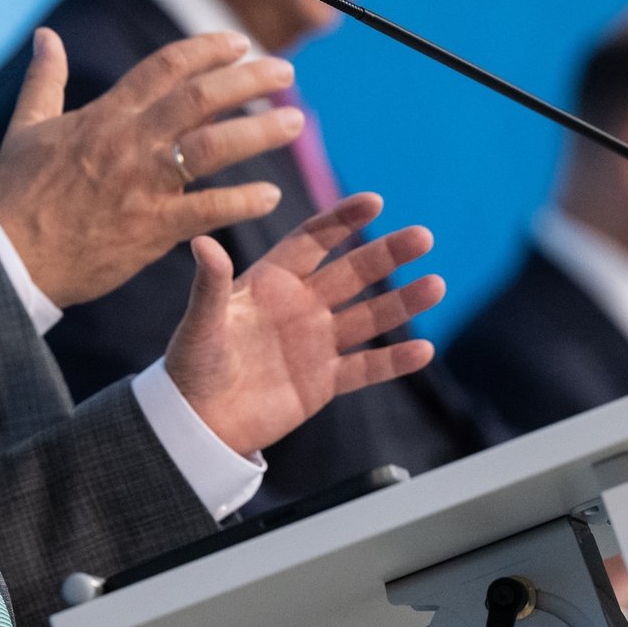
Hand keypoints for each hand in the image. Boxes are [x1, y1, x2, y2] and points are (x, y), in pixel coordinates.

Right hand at [0, 28, 303, 306]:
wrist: (8, 258)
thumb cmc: (15, 195)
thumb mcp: (26, 128)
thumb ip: (44, 79)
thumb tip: (44, 35)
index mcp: (105, 115)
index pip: (165, 67)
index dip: (206, 50)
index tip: (239, 43)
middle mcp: (129, 142)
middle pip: (200, 98)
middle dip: (248, 80)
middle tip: (285, 73)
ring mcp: (143, 184)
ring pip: (214, 147)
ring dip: (260, 132)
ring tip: (295, 123)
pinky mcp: (152, 228)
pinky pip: (208, 209)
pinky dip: (242, 200)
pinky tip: (271, 194)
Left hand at [164, 193, 443, 456]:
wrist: (197, 424)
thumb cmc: (191, 366)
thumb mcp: (201, 323)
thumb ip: (210, 284)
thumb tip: (202, 242)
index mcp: (271, 281)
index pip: (313, 241)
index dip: (342, 221)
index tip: (374, 202)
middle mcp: (300, 305)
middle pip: (352, 273)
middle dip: (386, 254)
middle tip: (423, 237)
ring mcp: (316, 343)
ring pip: (368, 317)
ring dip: (402, 302)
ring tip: (435, 285)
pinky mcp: (324, 382)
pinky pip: (365, 367)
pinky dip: (393, 360)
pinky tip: (423, 350)